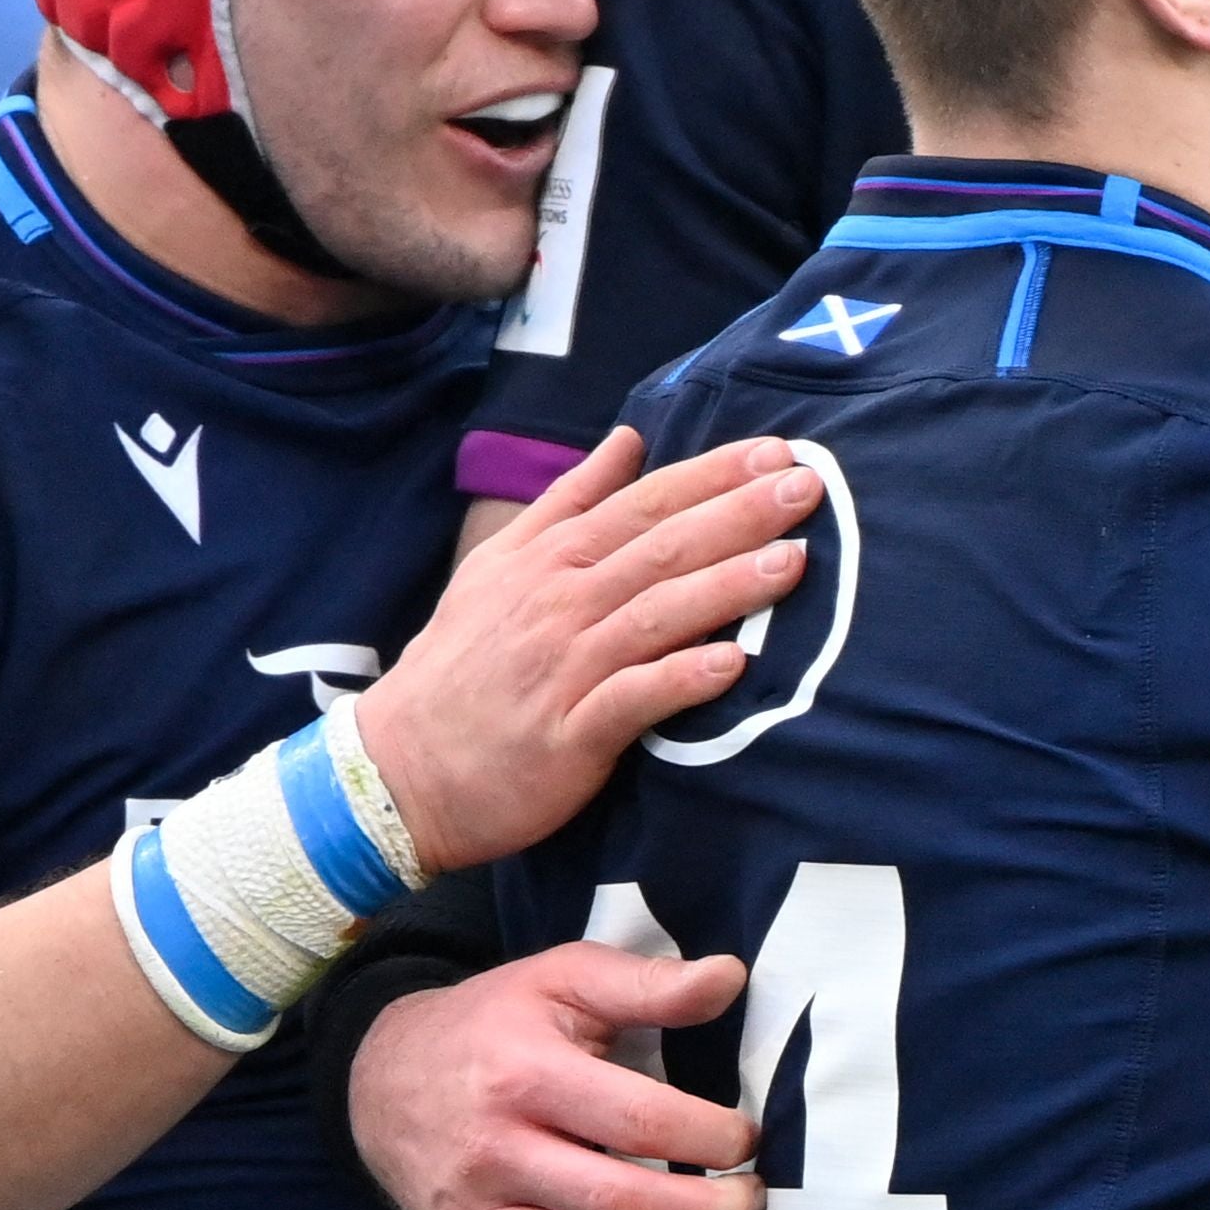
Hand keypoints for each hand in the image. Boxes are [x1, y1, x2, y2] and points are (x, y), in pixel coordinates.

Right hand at [351, 939, 763, 1209]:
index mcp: (522, 1077)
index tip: (751, 1139)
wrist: (383, 1081)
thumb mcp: (561, 978)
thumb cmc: (493, 1025)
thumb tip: (731, 977)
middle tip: (756, 1202)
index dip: (712, 1139)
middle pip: (619, 1206)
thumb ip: (647, 982)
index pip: (638, 1123)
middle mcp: (494, 1158)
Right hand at [352, 428, 823, 868]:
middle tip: (808, 488)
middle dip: (737, 514)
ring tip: (793, 563)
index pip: (643, 504)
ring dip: (727, 587)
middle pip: (660, 548)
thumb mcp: (501, 566)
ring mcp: (565, 667)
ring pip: (656, 615)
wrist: (400, 769)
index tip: (776, 453)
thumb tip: (628, 440)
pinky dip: (681, 679)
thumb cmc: (463, 665)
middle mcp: (561, 603)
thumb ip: (569, 501)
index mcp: (552, 559)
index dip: (711, 477)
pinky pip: (633, 700)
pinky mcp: (569, 733)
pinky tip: (732, 664)